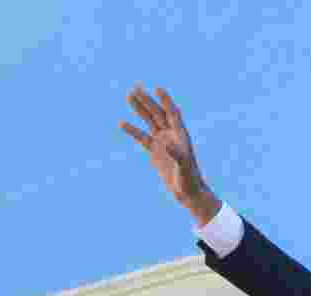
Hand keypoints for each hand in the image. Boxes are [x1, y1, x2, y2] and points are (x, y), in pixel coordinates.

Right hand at [120, 86, 220, 224]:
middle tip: (135, 87)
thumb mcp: (183, 167)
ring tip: (128, 95)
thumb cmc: (189, 180)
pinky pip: (142, 137)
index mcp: (181, 135)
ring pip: (149, 121)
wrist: (187, 193)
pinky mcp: (155, 151)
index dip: (166, 100)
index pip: (173, 113)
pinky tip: (121, 123)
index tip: (157, 88)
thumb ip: (176, 154)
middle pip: (158, 113)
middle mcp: (172, 135)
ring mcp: (163, 142)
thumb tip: (166, 143)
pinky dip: (132, 130)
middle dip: (148, 101)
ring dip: (140, 109)